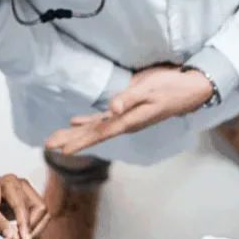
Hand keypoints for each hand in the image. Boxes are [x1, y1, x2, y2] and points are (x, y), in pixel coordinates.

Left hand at [0, 175, 48, 238]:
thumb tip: (13, 237)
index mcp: (10, 183)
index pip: (24, 206)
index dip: (26, 224)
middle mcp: (22, 186)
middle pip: (40, 208)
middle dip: (34, 227)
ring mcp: (26, 194)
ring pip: (42, 214)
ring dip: (36, 230)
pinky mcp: (27, 204)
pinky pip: (37, 218)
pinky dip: (33, 230)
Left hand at [44, 66, 213, 155]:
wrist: (190, 90)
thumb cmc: (172, 87)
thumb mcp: (150, 89)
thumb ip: (130, 99)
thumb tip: (112, 109)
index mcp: (128, 120)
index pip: (100, 133)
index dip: (81, 142)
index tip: (63, 151)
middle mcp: (125, 123)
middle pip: (93, 134)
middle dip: (70, 139)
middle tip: (48, 144)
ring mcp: (126, 118)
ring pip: (96, 128)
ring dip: (75, 134)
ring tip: (56, 139)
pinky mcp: (128, 111)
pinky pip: (103, 120)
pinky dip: (88, 121)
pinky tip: (76, 122)